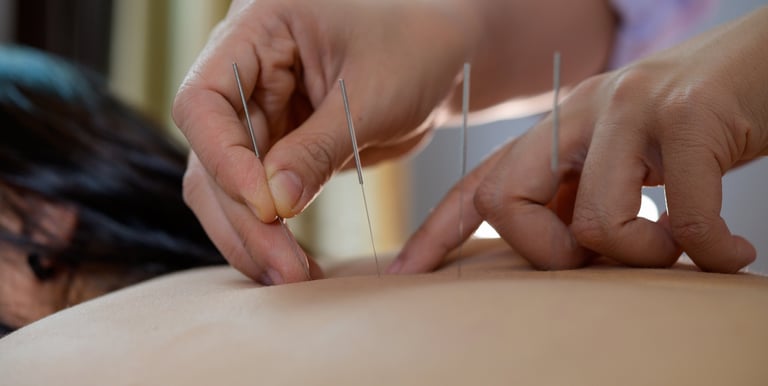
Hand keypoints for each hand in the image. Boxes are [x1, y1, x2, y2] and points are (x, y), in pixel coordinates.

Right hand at [173, 0, 476, 282]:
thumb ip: (317, 148)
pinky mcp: (283, 148)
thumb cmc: (418, 47)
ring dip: (253, 236)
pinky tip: (295, 264)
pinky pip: (263, 197)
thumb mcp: (371, 96)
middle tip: (281, 267)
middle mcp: (248, 73)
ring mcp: (263, 114)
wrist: (448, 58)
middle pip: (212, 155)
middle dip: (243, 216)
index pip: (204, 101)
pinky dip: (274, 234)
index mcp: (257, 31)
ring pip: (229, 186)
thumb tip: (272, 207)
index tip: (264, 207)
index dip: (223, 158)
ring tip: (290, 277)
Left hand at [393, 7, 767, 273]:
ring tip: (684, 251)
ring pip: (595, 220)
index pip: (480, 183)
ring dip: (643, 256)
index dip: (438, 233)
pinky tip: (731, 252)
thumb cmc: (694, 125)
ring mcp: (630, 108)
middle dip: (550, 254)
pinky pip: (682, 219)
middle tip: (605, 259)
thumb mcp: (623, 161)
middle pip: (507, 199)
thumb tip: (567, 256)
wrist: (764, 62)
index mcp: (558, 128)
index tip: (406, 273)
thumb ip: (583, 198)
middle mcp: (580, 112)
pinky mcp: (688, 115)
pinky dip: (711, 251)